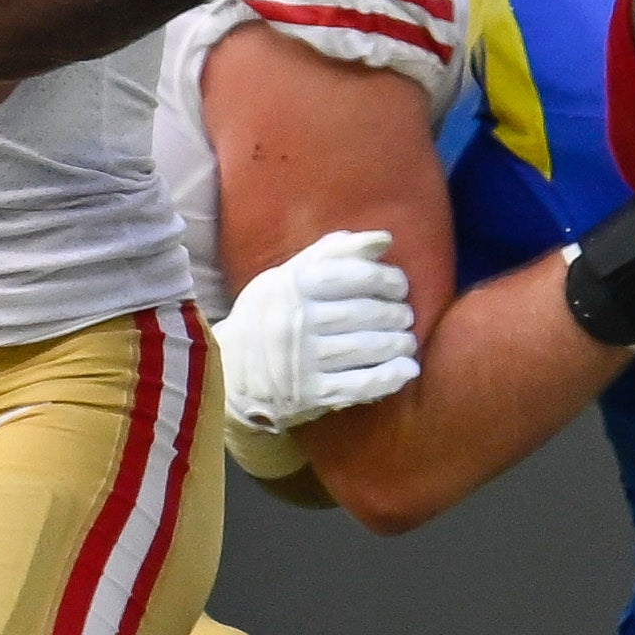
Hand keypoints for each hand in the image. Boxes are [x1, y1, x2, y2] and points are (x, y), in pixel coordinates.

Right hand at [218, 228, 420, 434]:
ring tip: (406, 341)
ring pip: (365, 348)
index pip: (349, 275)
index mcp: (290, 286)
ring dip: (396, 344)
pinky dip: (389, 378)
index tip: (399, 285)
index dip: (383, 278)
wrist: (228, 369)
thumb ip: (333, 254)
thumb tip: (384, 240)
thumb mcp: (287, 276)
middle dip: (394, 313)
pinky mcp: (309, 394)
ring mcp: (301, 360)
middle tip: (406, 315)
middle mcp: (294, 321)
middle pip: (362, 314)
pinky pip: (359, 385)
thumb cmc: (268, 315)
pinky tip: (407, 370)